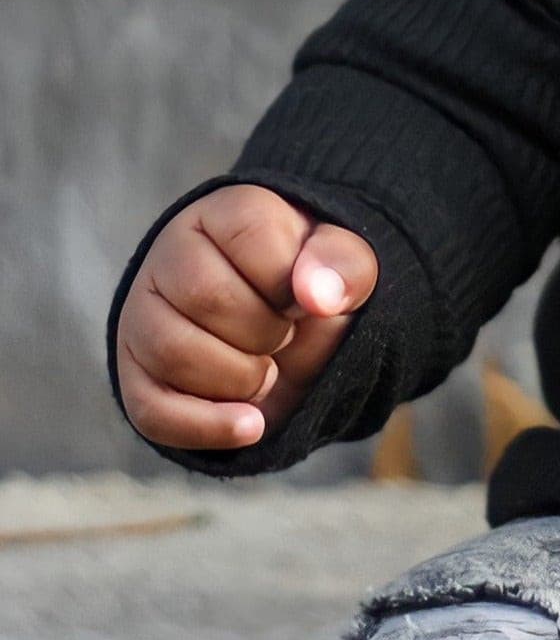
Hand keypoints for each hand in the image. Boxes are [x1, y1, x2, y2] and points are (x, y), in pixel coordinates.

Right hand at [114, 184, 376, 450]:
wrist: (286, 321)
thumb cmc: (312, 280)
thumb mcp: (344, 261)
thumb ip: (343, 265)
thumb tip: (319, 296)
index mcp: (225, 212)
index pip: (250, 235)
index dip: (290, 279)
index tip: (303, 295)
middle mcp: (171, 256)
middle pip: (207, 298)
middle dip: (265, 330)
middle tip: (286, 334)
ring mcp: (143, 316)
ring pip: (174, 352)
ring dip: (241, 377)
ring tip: (267, 369)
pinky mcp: (135, 376)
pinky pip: (152, 411)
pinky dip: (208, 427)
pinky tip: (251, 426)